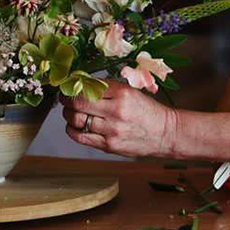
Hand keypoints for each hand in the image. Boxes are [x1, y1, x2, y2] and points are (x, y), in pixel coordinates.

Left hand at [60, 80, 178, 157]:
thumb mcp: (131, 92)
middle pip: (78, 103)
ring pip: (77, 120)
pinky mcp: (109, 146)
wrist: (166, 133)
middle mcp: (116, 111)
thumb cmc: (147, 111)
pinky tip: (74, 125)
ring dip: (68, 114)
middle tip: (64, 98)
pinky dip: (72, 129)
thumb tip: (81, 84)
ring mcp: (112, 130)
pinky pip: (81, 137)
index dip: (73, 86)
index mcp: (122, 93)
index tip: (68, 85)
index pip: (88, 86)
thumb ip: (107, 88)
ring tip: (70, 111)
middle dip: (66, 99)